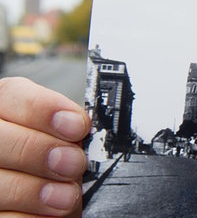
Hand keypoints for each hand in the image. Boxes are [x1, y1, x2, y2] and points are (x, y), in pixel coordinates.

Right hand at [0, 77, 89, 216]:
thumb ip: (68, 129)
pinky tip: (51, 216)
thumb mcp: (63, 138)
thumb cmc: (59, 163)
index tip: (77, 126)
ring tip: (67, 197)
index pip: (13, 96)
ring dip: (36, 191)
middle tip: (75, 163)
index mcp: (6, 110)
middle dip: (42, 151)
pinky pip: (4, 217)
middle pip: (2, 139)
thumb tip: (82, 127)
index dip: (44, 110)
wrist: (52, 202)